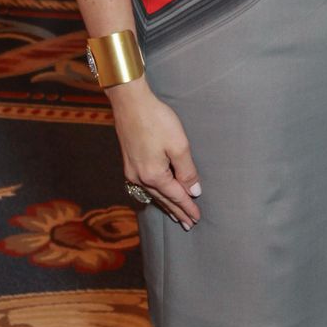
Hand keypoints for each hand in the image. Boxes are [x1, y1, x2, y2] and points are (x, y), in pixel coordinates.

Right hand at [108, 77, 201, 228]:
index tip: (197, 218)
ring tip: (175, 215)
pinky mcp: (129, 162)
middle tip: (188, 224)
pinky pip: (145, 186)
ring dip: (165, 204)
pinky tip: (157, 195)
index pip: (176, 196)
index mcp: (154, 175)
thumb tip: (193, 192)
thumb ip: (187, 171)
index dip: (188, 207)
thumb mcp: (179, 145)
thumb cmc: (157, 121)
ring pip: (153, 194)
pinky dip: (155, 194)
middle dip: (177, 211)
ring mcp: (132, 171)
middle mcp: (140, 178)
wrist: (130, 103)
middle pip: (163, 199)